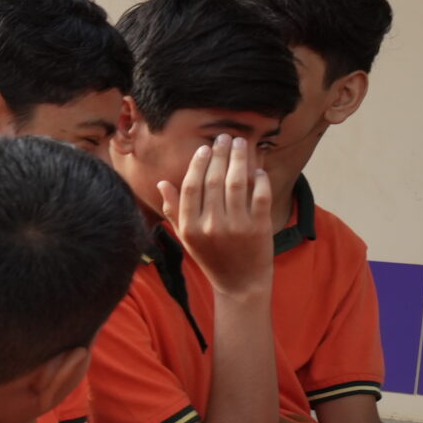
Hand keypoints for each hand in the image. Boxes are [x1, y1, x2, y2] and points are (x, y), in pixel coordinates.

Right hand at [159, 136, 273, 295]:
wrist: (240, 284)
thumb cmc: (212, 258)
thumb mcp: (186, 238)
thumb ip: (174, 211)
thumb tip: (162, 184)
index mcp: (190, 227)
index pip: (191, 187)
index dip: (198, 164)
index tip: (205, 148)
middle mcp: (211, 226)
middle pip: (214, 180)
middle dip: (220, 154)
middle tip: (224, 138)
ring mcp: (236, 226)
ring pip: (237, 183)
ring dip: (240, 159)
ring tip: (240, 144)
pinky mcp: (259, 228)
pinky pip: (260, 196)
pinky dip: (260, 180)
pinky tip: (257, 170)